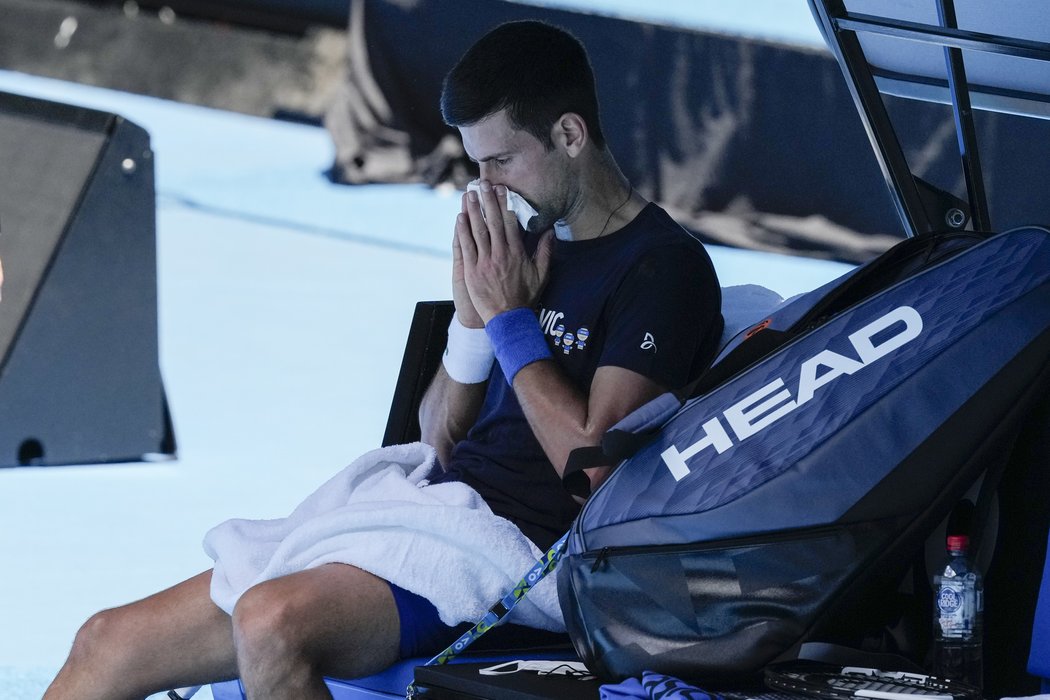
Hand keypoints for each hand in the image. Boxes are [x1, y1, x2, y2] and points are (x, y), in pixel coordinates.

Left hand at [456, 181, 552, 322]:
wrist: (508, 319)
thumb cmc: (525, 297)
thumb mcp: (541, 275)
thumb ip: (545, 252)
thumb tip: (550, 232)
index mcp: (517, 253)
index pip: (510, 223)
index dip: (505, 204)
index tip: (502, 189)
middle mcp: (500, 254)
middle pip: (493, 222)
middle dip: (488, 201)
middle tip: (483, 183)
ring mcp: (485, 262)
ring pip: (478, 231)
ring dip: (473, 211)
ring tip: (469, 194)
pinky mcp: (472, 270)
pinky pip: (466, 246)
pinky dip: (462, 231)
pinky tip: (460, 217)